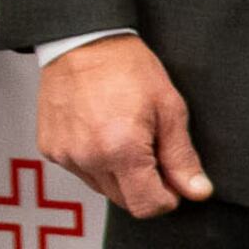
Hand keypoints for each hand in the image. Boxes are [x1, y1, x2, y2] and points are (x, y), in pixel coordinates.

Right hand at [38, 35, 211, 218]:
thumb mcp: (169, 109)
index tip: (173, 180)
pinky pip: (81, 171)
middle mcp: (88, 158)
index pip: (147, 206)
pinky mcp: (51, 149)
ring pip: (103, 188)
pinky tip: (102, 131)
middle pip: (125, 201)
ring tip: (125, 134)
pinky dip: (96, 160)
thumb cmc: (127, 68)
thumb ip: (182, 157)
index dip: (167, 198)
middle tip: (152, 148)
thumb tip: (197, 191)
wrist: (83, 41)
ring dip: (120, 174)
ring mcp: (65, 155)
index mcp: (121, 150)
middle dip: (145, 184)